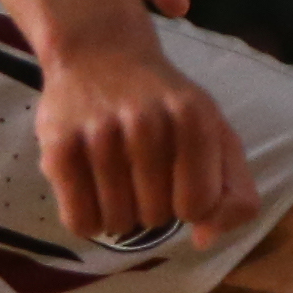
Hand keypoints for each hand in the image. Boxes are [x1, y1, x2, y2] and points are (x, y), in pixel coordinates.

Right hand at [34, 28, 257, 247]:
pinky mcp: (58, 146)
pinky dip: (88, 219)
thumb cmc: (167, 104)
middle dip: (153, 207)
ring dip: (120, 215)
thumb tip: (204, 240)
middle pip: (156, 217)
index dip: (189, 205)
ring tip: (118, 180)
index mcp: (195, 120)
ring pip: (117, 223)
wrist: (100, 53)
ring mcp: (100, 134)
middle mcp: (148, 123)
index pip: (198, 206)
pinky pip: (79, 220)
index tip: (180, 183)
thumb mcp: (216, 134)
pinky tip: (93, 191)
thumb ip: (234, 191)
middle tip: (143, 175)